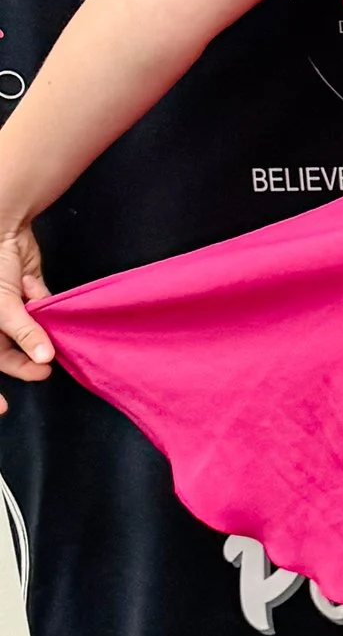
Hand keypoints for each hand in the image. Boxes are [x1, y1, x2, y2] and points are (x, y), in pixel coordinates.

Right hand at [0, 222, 54, 411]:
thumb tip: (43, 360)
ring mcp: (11, 308)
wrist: (0, 225)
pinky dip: (42, 302)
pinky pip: (42, 307)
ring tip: (45, 331)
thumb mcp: (1, 306)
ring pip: (30, 332)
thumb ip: (23, 332)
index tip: (2, 409)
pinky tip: (29, 285)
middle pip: (8, 353)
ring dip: (38, 331)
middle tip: (45, 370)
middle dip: (26, 360)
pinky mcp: (29, 292)